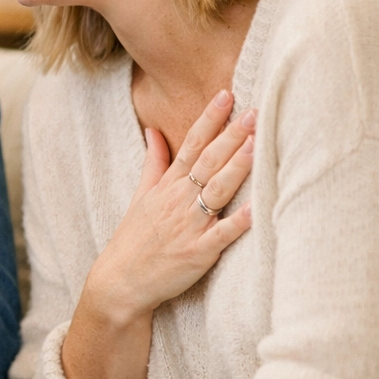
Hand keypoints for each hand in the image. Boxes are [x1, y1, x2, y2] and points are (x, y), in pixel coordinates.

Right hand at [85, 91, 255, 323]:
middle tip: (253, 111)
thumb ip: (153, 162)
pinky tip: (257, 208)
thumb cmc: (134, 239)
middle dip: (231, 136)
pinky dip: (239, 222)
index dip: (209, 120)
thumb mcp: (140, 196)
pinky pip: (223, 234)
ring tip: (256, 144)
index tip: (225, 96)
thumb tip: (154, 130)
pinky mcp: (199, 252)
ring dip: (237, 167)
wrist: (121, 282)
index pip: (190, 145)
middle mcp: (178, 201)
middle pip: (208, 162)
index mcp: (167, 186)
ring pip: (217, 190)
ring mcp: (189, 226)